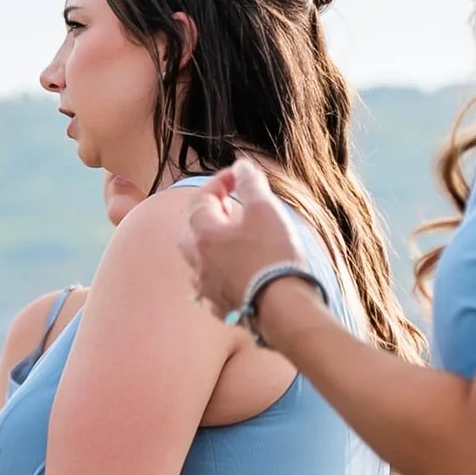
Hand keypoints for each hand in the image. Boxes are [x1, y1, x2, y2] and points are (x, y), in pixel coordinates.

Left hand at [181, 157, 308, 325]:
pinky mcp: (222, 308)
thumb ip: (250, 184)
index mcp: (204, 235)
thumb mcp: (266, 210)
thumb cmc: (273, 256)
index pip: (201, 199)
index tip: (238, 176)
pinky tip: (236, 274)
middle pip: (191, 232)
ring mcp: (208, 288)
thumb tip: (241, 166)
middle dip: (208, 217)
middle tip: (229, 210)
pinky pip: (211, 287)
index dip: (219, 182)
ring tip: (233, 242)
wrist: (284, 308)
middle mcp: (199, 262)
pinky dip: (220, 275)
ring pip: (198, 262)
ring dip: (211, 248)